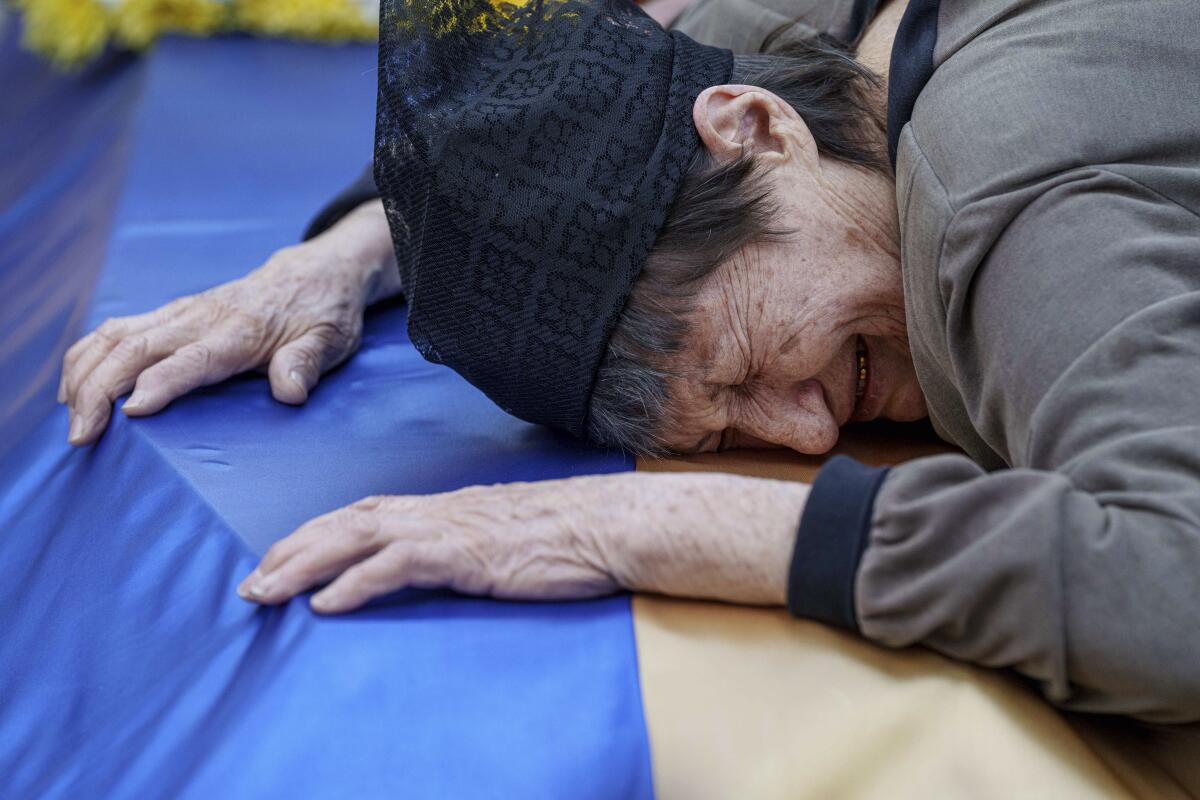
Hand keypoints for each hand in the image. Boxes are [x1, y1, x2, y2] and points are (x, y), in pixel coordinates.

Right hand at [60, 201, 398, 444]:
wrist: (315, 273)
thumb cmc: (323, 314)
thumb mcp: (330, 341)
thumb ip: (307, 364)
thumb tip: (290, 391)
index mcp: (240, 331)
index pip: (191, 359)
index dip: (160, 384)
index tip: (130, 412)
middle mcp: (202, 318)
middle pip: (136, 348)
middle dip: (99, 389)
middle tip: (81, 435)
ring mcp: (181, 314)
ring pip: (116, 335)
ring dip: (83, 373)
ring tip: (70, 417)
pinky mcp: (171, 315)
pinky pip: (117, 330)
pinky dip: (87, 357)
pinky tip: (73, 388)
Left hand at [237, 472, 808, 613]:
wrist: (609, 524)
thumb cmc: (567, 535)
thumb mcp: (505, 537)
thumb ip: (467, 545)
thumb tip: (442, 563)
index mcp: (444, 507)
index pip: (364, 514)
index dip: (316, 534)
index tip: (280, 557)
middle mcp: (436, 510)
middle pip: (345, 522)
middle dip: (292, 551)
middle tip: (250, 584)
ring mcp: (448, 528)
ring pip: (357, 539)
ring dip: (304, 566)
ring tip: (264, 593)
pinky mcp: (464, 553)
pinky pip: (397, 565)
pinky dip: (354, 583)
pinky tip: (326, 604)